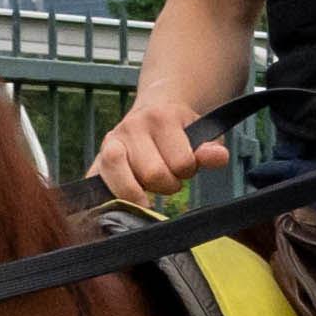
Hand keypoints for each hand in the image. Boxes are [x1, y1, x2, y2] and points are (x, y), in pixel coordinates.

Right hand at [90, 94, 205, 210]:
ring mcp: (110, 143)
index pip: (181, 163)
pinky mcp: (96, 162)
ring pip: (123, 185)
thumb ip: (210, 149)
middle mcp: (131, 127)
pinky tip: (120, 203)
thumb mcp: (201, 134)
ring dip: (139, 195)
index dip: (187, 170)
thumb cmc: (179, 131)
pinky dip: (109, 200)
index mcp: (160, 117)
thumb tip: (219, 157)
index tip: (183, 165)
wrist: (152, 112)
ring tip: (146, 189)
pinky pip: (96, 187)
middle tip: (166, 177)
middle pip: (153, 175)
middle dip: (166, 184)